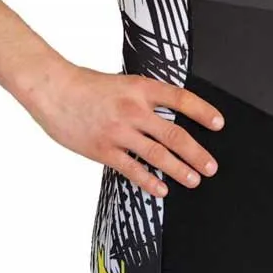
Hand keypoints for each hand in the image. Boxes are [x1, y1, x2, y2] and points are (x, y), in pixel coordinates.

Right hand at [28, 63, 223, 198]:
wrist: (54, 90)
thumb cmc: (87, 86)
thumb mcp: (123, 83)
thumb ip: (146, 98)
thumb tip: (170, 113)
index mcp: (141, 88)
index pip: (181, 99)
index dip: (203, 111)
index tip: (219, 124)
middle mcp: (133, 109)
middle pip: (174, 134)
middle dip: (197, 152)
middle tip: (211, 166)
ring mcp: (119, 131)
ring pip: (157, 154)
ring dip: (179, 170)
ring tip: (194, 180)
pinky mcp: (103, 149)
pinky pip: (132, 169)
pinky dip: (149, 181)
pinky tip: (161, 190)